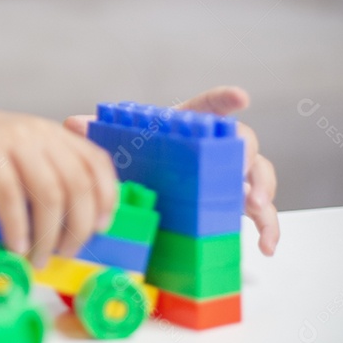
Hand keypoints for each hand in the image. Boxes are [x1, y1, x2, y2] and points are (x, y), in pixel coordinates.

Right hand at [0, 101, 117, 267]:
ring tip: (39, 257)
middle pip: (77, 184)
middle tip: (67, 253)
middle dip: (78, 227)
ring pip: (48, 193)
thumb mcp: (21, 154)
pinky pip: (10, 195)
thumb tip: (72, 225)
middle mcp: (39, 132)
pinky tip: (15, 245)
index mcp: (53, 133)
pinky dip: (17, 226)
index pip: (97, 163)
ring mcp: (13, 140)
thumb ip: (46, 175)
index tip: (102, 228)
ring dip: (48, 234)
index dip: (107, 197)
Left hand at [63, 86, 279, 255]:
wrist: (147, 186)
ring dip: (263, 191)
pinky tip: (264, 246)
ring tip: (255, 208)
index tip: (239, 96)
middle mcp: (217, 148)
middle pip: (243, 141)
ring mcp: (232, 176)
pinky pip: (262, 214)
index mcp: (189, 127)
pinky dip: (269, 228)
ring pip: (260, 175)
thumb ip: (98, 135)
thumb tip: (74, 123)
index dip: (223, 101)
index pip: (208, 107)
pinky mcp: (238, 204)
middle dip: (247, 155)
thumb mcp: (118, 148)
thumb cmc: (139, 159)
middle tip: (241, 174)